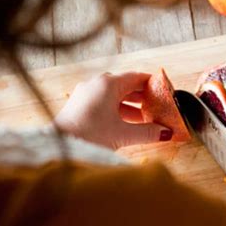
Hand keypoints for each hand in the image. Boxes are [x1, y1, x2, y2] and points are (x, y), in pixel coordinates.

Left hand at [54, 72, 172, 149]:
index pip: (136, 77)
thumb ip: (148, 132)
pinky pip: (103, 101)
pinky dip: (117, 109)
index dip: (152, 83)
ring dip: (130, 105)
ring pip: (114, 95)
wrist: (60, 148)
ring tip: (144, 118)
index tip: (163, 89)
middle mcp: (96, 84)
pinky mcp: (79, 105)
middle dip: (142, 96)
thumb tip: (165, 132)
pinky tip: (125, 123)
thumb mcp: (123, 134)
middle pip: (125, 85)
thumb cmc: (88, 136)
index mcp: (108, 84)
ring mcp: (86, 94)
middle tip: (157, 104)